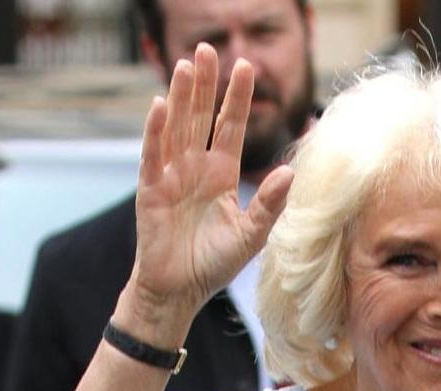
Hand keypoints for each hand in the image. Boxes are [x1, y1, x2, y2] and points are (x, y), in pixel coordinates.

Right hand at [116, 44, 294, 343]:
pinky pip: (154, 154)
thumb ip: (269, 204)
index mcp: (220, 174)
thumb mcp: (250, 235)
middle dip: (206, 84)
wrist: (180, 291)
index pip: (230, 127)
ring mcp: (170, 175)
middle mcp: (195, 168)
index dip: (237, 98)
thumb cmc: (214, 264)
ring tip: (186, 65)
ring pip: (177, 127)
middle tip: (208, 48)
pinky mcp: (151, 190)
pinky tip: (162, 105)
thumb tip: (289, 173)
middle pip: (201, 117)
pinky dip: (156, 130)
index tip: (246, 66)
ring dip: (182, 97)